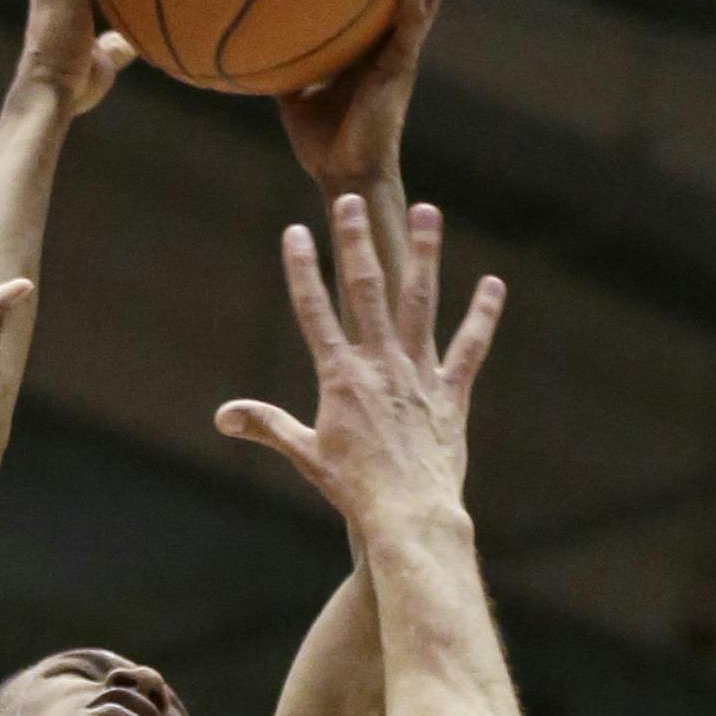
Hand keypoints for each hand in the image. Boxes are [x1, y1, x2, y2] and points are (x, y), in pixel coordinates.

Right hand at [217, 196, 503, 532]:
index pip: (314, 312)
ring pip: (421, 303)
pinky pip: (469, 348)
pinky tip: (493, 284)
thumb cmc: (354, 490)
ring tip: (427, 211)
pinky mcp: (450, 393)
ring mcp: (418, 375)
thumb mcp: (305, 455)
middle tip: (351, 200)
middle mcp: (380, 365)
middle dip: (356, 242)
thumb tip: (223, 415)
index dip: (303, 270)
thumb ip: (267, 425)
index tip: (295, 232)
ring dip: (423, 255)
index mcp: (340, 377)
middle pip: (366, 291)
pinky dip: (482, 316)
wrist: (409, 515)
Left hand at [277, 0, 448, 190]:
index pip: (387, 1)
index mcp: (372, 51)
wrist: (344, 174)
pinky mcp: (402, 65)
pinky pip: (411, 18)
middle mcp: (392, 47)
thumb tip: (252, 36)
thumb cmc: (321, 142)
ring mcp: (400, 55)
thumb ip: (284, 62)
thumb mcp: (293, 93)